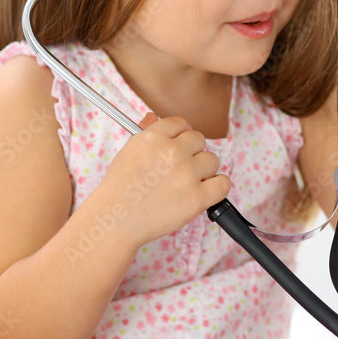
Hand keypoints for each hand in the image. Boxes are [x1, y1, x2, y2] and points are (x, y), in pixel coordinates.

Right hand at [95, 112, 230, 247]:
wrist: (114, 221)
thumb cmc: (119, 189)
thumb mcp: (128, 153)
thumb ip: (145, 133)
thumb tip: (153, 116)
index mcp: (153, 138)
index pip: (181, 124)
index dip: (181, 135)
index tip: (179, 146)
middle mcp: (172, 152)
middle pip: (199, 140)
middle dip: (192, 153)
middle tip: (181, 169)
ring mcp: (186, 174)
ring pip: (212, 160)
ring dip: (204, 170)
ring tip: (188, 183)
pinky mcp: (197, 197)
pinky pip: (223, 183)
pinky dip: (218, 187)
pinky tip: (206, 192)